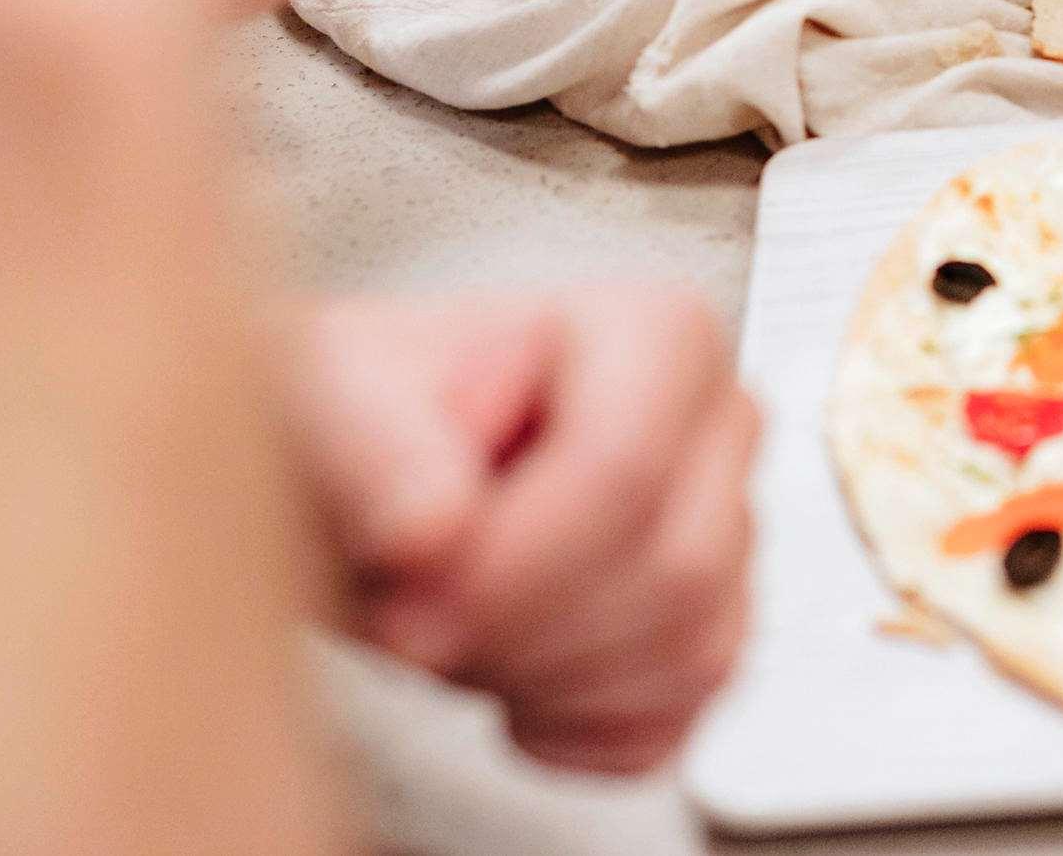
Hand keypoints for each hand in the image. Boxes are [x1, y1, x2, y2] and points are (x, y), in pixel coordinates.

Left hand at [287, 286, 759, 775]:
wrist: (363, 486)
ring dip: (539, 679)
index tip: (405, 587)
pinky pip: (671, 722)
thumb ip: (373, 447)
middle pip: (675, 569)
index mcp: (660, 334)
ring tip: (454, 628)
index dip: (512, 558)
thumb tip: (431, 529)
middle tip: (412, 615)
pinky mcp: (711, 633)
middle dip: (524, 624)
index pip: (627, 469)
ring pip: (690, 653)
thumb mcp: (332, 394)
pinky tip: (502, 672)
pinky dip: (563, 728)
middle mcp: (720, 424)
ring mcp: (731, 532)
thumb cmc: (366, 420)